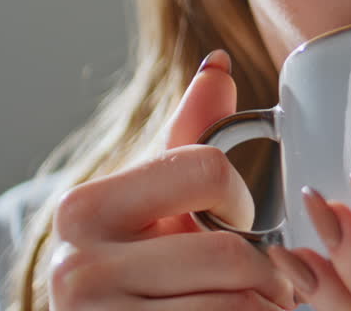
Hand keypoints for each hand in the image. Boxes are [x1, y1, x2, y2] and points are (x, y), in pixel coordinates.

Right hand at [48, 50, 294, 309]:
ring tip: (259, 302)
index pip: (207, 170)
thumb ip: (188, 139)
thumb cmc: (136, 274)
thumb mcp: (154, 206)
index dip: (242, 200)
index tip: (240, 219)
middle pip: (230, 252)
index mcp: (84, 209)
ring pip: (236, 304)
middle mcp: (77, 267)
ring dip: (266, 306)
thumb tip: (218, 63)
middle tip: (274, 278)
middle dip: (268, 269)